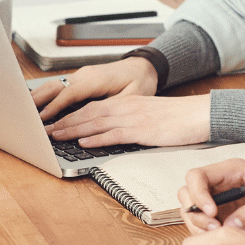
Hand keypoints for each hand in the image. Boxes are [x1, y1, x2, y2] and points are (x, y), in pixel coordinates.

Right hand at [31, 57, 158, 121]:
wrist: (144, 66)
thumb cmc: (140, 81)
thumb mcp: (132, 97)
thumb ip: (111, 106)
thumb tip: (91, 118)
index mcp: (96, 79)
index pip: (70, 93)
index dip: (55, 106)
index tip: (43, 118)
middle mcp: (85, 74)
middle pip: (56, 86)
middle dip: (39, 101)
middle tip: (25, 116)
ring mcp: (81, 75)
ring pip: (54, 84)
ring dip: (39, 97)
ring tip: (24, 110)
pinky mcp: (80, 78)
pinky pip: (59, 86)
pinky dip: (46, 94)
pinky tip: (37, 103)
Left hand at [45, 94, 209, 147]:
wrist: (198, 114)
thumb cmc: (177, 118)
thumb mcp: (148, 115)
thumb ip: (129, 121)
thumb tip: (110, 132)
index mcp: (127, 102)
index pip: (92, 107)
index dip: (71, 114)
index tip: (55, 121)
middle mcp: (126, 107)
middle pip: (88, 112)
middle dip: (65, 121)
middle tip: (46, 129)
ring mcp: (133, 118)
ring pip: (96, 122)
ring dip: (73, 129)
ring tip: (55, 136)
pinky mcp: (142, 130)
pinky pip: (114, 134)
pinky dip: (96, 138)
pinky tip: (83, 142)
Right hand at [178, 159, 244, 234]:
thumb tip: (232, 224)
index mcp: (233, 171)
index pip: (197, 176)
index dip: (198, 194)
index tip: (212, 213)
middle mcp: (223, 185)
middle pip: (188, 194)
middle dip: (194, 213)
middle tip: (214, 229)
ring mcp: (223, 202)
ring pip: (192, 212)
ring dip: (198, 227)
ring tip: (220, 237)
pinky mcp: (226, 218)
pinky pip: (205, 226)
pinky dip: (206, 235)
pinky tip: (222, 241)